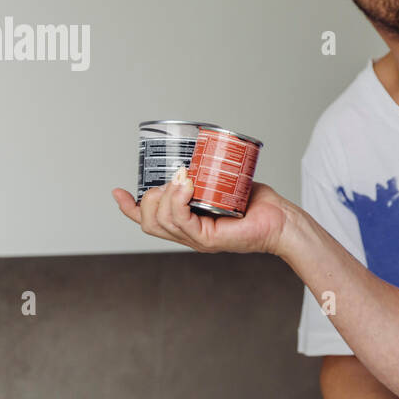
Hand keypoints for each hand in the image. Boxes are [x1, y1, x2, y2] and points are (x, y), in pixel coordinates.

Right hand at [112, 168, 290, 254]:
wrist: (281, 219)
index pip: (148, 221)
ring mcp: (197, 239)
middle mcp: (188, 234)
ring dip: (165, 196)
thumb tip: (188, 158)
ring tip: (181, 179)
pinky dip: (177, 202)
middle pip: (148, 221)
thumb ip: (203, 174)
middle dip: (149, 197)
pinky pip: (180, 222)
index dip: (128, 208)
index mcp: (187, 223)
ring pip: (160, 221)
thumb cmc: (257, 203)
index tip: (117, 191)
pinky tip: (185, 186)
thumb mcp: (222, 183)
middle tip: (173, 178)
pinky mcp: (208, 239)